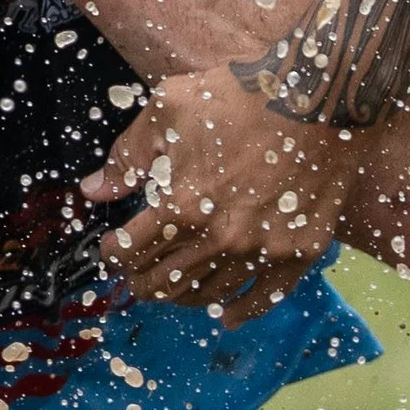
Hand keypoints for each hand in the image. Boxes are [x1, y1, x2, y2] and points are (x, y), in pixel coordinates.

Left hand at [83, 69, 355, 322]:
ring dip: (183, 296)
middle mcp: (220, 237)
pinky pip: (265, 296)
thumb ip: (127, 157)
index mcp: (182, 205)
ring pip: (208, 293)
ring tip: (174, 289)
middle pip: (164, 282)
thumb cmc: (238, 96)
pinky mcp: (300, 250)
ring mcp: (262, 248)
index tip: (112, 249)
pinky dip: (242, 311)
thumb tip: (92, 191)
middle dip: (140, 281)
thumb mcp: (166, 110)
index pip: (130, 251)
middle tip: (136, 276)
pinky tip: (228, 316)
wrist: (318, 93)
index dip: (113, 253)